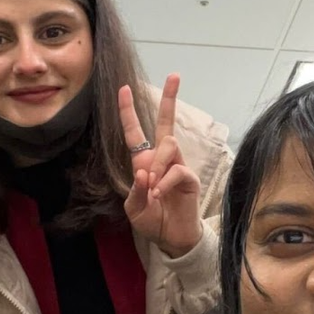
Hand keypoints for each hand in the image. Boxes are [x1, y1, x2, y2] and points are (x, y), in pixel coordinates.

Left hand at [120, 74, 203, 258]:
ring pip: (168, 145)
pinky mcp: (189, 178)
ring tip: (151, 187)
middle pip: (166, 122)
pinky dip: (164, 182)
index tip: (124, 88)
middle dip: (170, 98)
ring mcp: (178, 166)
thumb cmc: (152, 220)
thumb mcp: (134, 208)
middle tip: (175, 75)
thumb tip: (143, 171)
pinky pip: (176, 170)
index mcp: (144, 161)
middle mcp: (162, 159)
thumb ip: (135, 190)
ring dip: (157, 164)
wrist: (171, 238)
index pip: (136, 131)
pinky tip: (159, 194)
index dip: (128, 111)